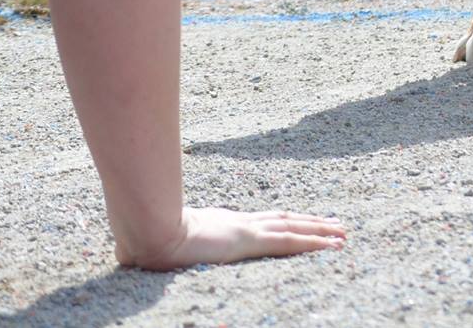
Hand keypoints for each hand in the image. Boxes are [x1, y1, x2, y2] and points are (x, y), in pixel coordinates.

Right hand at [118, 206, 346, 268]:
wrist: (145, 230)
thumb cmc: (144, 239)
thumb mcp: (154, 244)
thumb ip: (153, 246)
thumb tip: (129, 252)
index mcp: (219, 224)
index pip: (258, 222)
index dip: (281, 223)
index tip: (298, 223)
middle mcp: (237, 222)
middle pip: (282, 220)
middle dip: (309, 223)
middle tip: (335, 225)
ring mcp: (244, 230)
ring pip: (293, 228)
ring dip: (320, 231)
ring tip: (343, 233)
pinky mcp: (248, 240)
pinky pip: (289, 242)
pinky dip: (314, 242)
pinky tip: (332, 245)